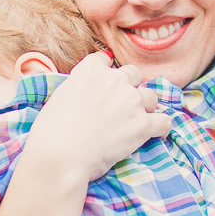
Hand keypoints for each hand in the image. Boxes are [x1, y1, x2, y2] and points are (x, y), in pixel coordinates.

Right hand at [25, 51, 171, 182]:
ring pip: (150, 96)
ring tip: (137, 121)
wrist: (60, 155)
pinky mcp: (142, 124)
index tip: (104, 86)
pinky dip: (161, 127)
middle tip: (121, 106)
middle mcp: (115, 79)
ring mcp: (131, 101)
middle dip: (130, 87)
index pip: (105, 60)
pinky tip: (157, 133)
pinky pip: (163, 121)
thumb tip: (83, 92)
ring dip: (145, 107)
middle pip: (133, 74)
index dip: (105, 73)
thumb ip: (77, 86)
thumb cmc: (51, 130)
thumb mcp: (59, 95)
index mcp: (91, 70)